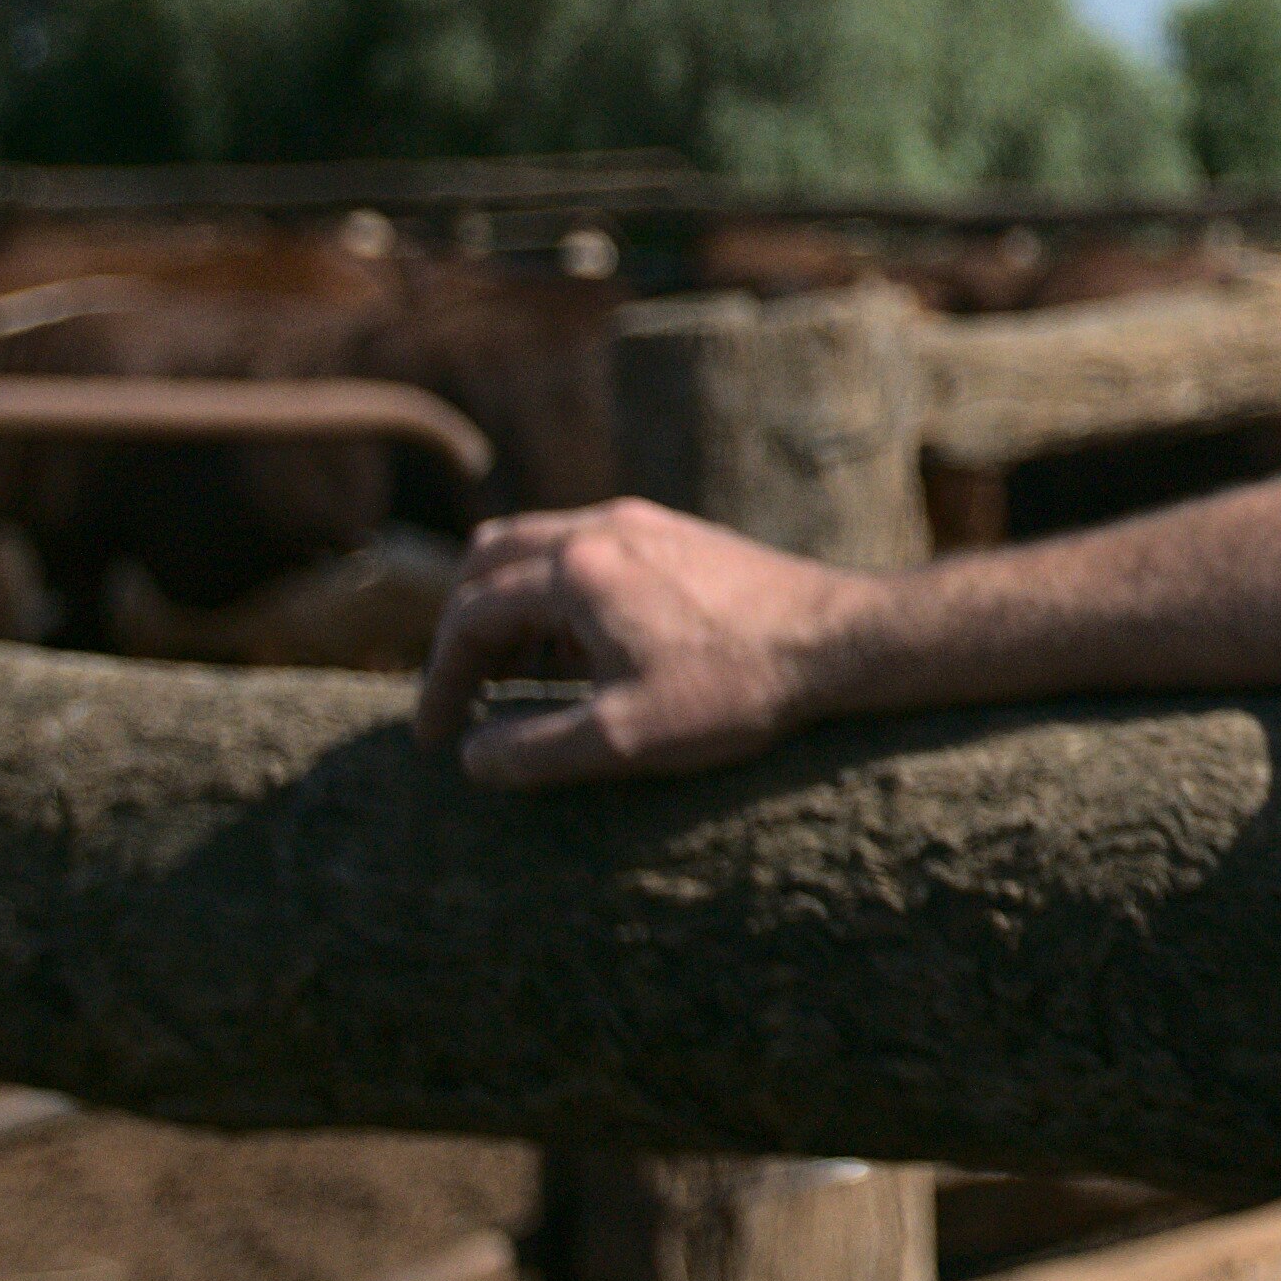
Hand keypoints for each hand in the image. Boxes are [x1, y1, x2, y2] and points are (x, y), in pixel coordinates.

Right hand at [414, 499, 870, 789]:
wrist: (844, 640)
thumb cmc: (739, 688)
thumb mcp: (627, 736)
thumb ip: (536, 749)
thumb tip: (473, 756)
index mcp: (578, 569)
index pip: (469, 617)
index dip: (439, 682)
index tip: (437, 739)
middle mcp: (602, 528)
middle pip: (488, 563)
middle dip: (460, 631)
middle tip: (461, 698)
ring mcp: (641, 524)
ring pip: (534, 549)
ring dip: (506, 609)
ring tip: (514, 680)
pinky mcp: (674, 534)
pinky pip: (584, 551)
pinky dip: (554, 595)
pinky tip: (579, 653)